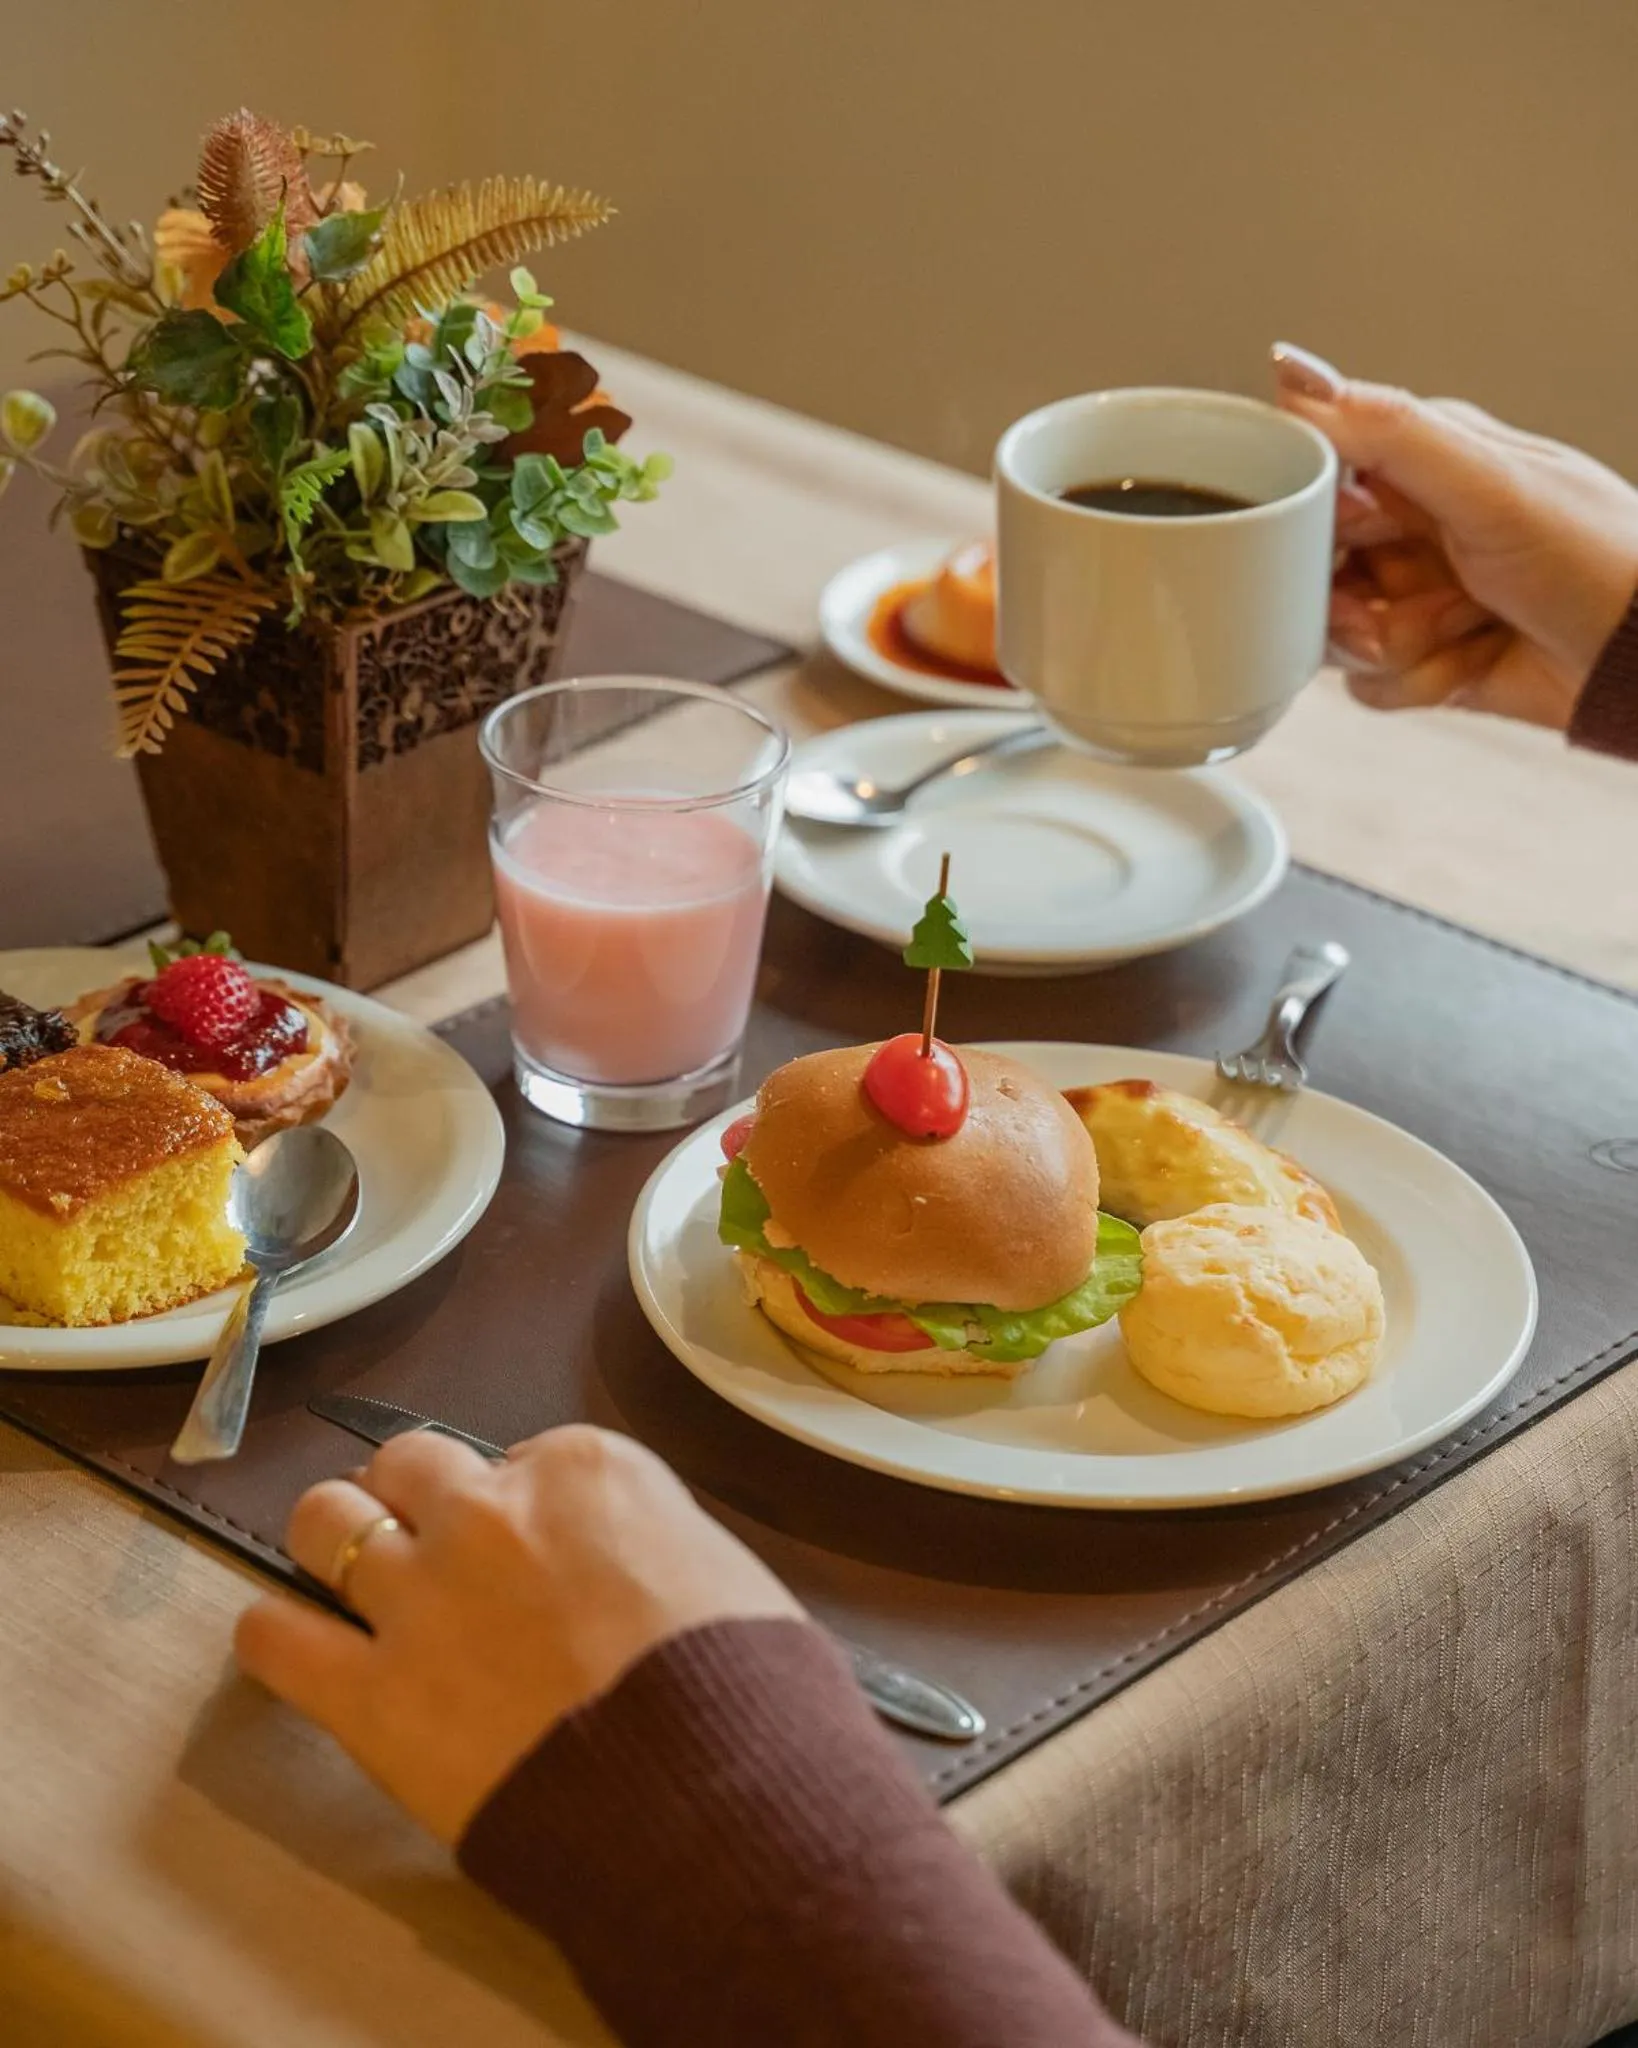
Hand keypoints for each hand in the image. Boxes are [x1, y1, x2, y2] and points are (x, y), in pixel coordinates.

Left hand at [235, 1425, 802, 1844]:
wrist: (711, 1791)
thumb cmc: (744, 1688)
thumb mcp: (720, 1565)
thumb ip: (646, 1538)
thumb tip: (620, 1567)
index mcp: (585, 1469)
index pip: (521, 1454)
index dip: (524, 1505)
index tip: (538, 1550)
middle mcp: (490, 1511)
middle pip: (410, 1463)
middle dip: (418, 1499)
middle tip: (437, 1552)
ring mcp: (420, 1597)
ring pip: (325, 1518)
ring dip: (336, 1540)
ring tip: (350, 1580)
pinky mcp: (371, 1694)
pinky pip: (272, 1636)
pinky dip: (275, 1636)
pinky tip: (294, 1648)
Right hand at [1271, 342, 1637, 727]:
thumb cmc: (1595, 558)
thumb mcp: (1487, 482)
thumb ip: (1387, 428)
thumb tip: (1294, 371)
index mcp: (1422, 460)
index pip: (1316, 475)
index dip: (1315, 517)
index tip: (1352, 537)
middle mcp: (1412, 524)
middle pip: (1313, 565)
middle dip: (1351, 597)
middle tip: (1394, 601)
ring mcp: (1415, 594)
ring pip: (1334, 630)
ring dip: (1392, 642)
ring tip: (1459, 625)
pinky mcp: (1421, 659)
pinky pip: (1365, 683)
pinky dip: (1413, 682)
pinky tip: (1467, 661)